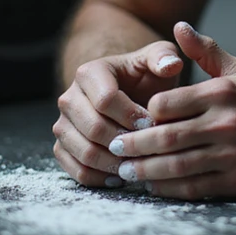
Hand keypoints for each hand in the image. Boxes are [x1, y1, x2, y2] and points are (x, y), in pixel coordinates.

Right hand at [53, 42, 184, 187]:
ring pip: (84, 152)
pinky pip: (76, 170)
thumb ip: (164, 56)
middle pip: (93, 128)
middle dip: (125, 142)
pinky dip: (99, 178)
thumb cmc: (144, 76)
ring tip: (139, 163)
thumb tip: (172, 64)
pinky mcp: (63, 147)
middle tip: (148, 148)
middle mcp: (69, 98)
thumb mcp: (156, 59)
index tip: (153, 123)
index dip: (131, 116)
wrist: (127, 92)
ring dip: (114, 163)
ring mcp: (63, 124)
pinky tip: (121, 176)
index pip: (105, 100)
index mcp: (89, 73)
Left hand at [107, 22, 235, 199]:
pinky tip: (154, 185)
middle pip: (165, 137)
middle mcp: (225, 123)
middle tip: (115, 149)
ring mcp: (231, 154)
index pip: (166, 104)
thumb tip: (178, 27)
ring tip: (126, 171)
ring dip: (144, 171)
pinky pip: (193, 186)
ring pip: (175, 165)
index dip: (145, 114)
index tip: (131, 119)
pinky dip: (168, 188)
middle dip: (134, 146)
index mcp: (221, 93)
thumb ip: (206, 51)